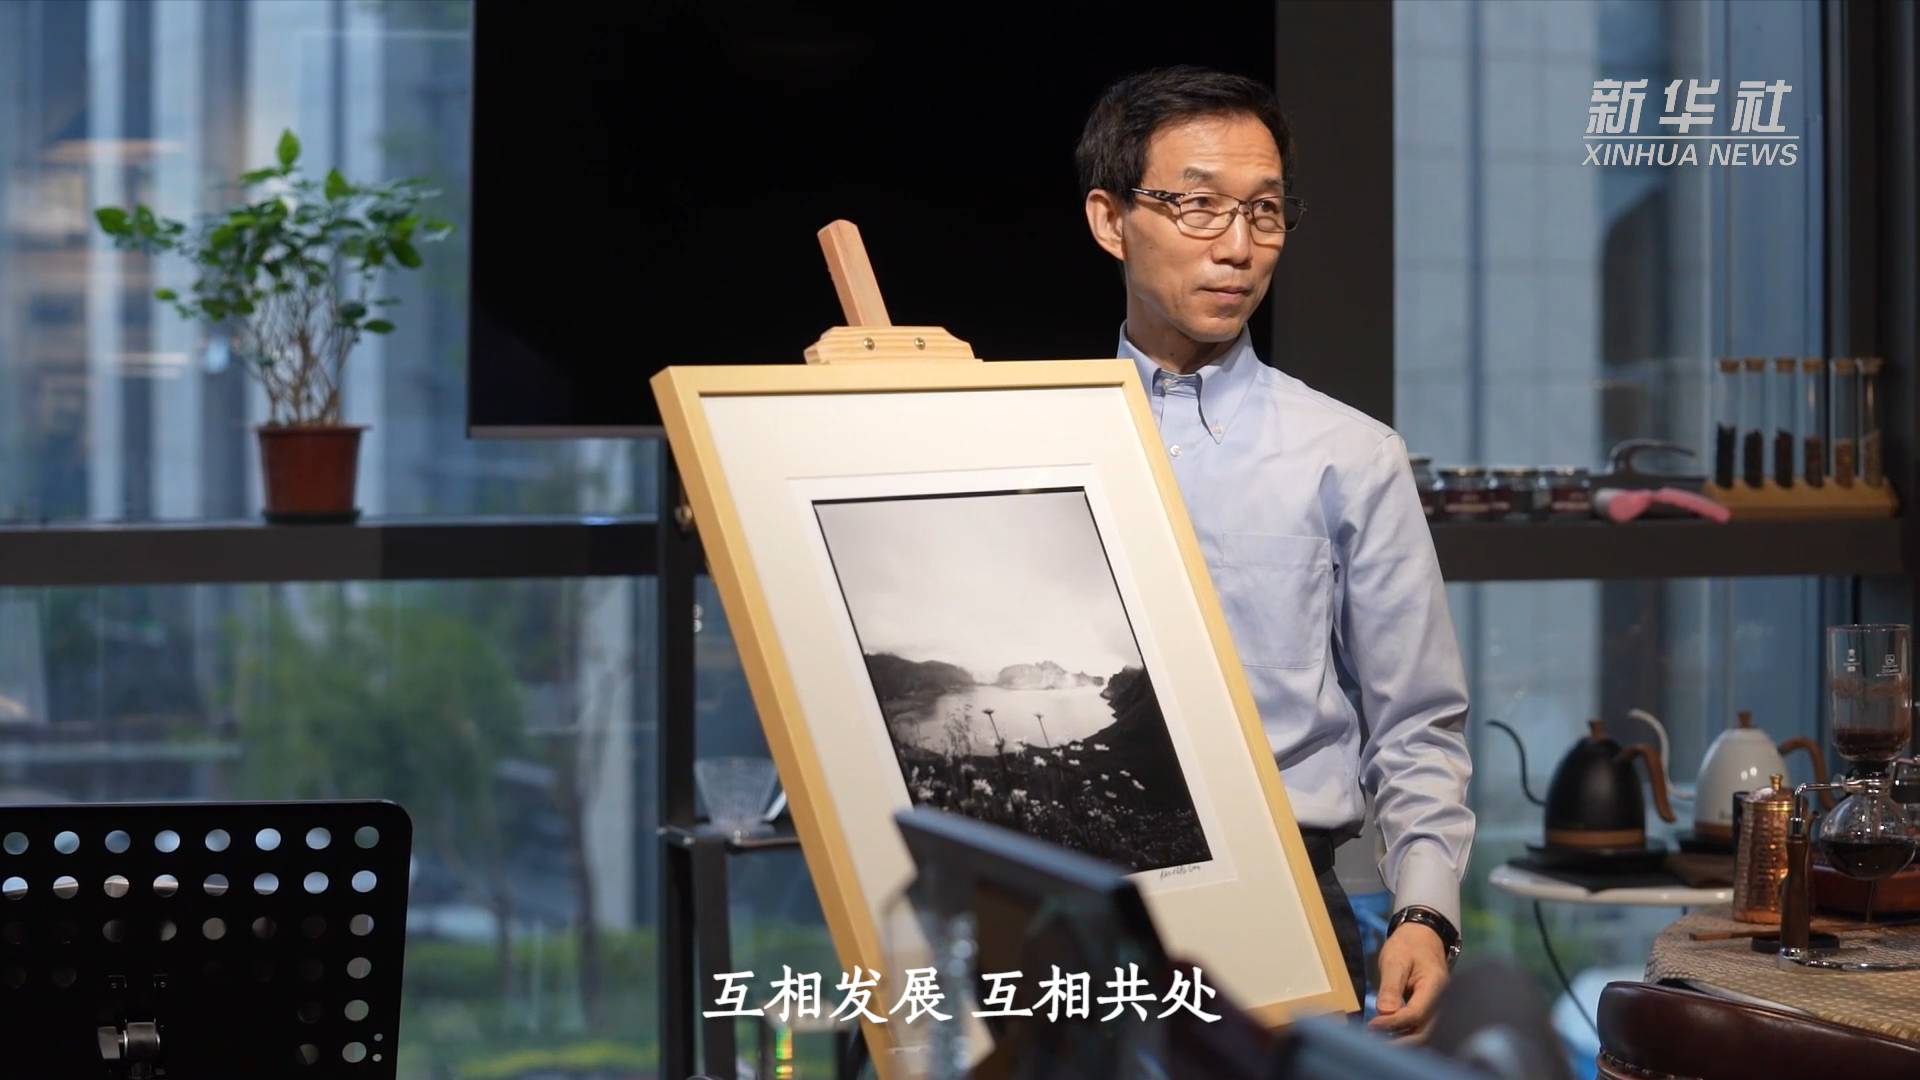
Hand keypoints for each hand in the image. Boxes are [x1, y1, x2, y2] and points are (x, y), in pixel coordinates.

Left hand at [1368, 921, 1448, 1036]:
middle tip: (1374, 1045)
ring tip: (1378, 1043)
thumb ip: (1391, 986)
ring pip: (1423, 1034)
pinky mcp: (1430, 1011)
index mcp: (1435, 987)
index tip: (1372, 1027)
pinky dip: (1405, 1035)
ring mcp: (1438, 1008)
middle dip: (1400, 1043)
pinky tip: (1387, 1036)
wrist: (1423, 937)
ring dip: (1402, 1042)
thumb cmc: (1408, 946)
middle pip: (1424, 1032)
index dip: (1393, 1023)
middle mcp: (1442, 1002)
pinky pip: (1420, 1028)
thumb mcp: (1395, 960)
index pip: (1416, 1014)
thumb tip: (1385, 1012)